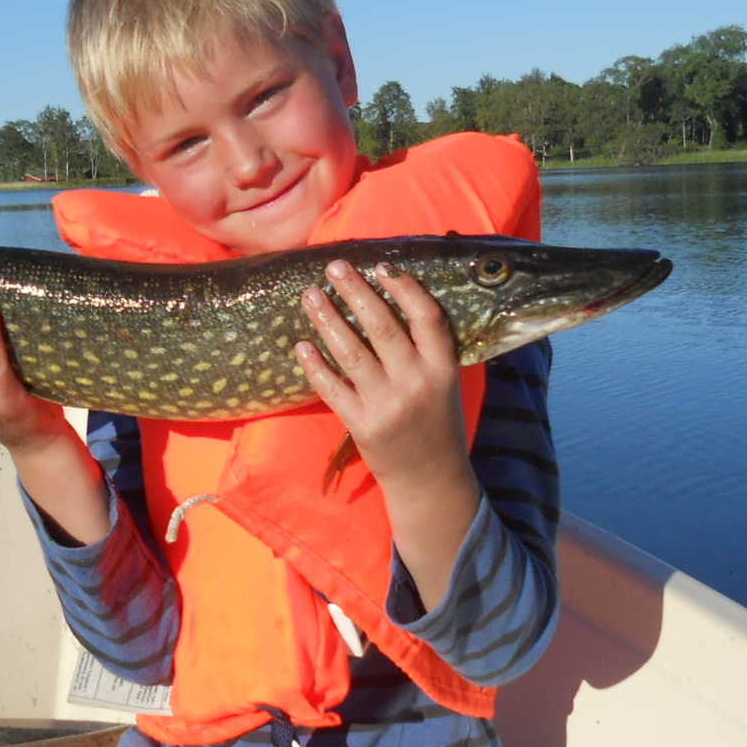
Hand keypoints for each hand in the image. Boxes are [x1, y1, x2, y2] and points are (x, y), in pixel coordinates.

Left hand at [294, 260, 481, 607]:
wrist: (430, 480)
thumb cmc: (436, 423)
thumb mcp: (446, 384)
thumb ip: (427, 350)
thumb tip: (393, 300)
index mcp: (443, 369)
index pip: (428, 318)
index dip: (406, 289)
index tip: (382, 266)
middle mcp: (417, 383)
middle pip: (383, 327)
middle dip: (356, 292)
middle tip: (335, 267)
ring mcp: (388, 406)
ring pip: (352, 352)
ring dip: (328, 320)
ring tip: (311, 296)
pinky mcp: (362, 426)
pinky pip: (333, 388)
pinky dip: (315, 365)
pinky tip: (301, 345)